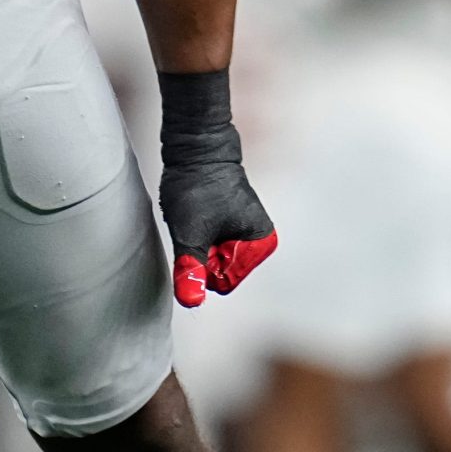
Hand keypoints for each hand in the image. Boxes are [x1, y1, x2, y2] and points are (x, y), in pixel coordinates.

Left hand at [156, 70, 276, 306]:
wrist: (196, 149)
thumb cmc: (196, 186)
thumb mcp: (189, 234)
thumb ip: (192, 270)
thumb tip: (192, 302)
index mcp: (261, 245)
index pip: (223, 283)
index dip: (205, 264)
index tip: (202, 235)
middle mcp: (260, 242)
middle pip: (221, 274)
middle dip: (204, 255)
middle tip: (198, 225)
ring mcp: (248, 234)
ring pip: (215, 262)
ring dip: (201, 245)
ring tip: (199, 218)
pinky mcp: (236, 226)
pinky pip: (214, 247)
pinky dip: (202, 236)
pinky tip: (200, 215)